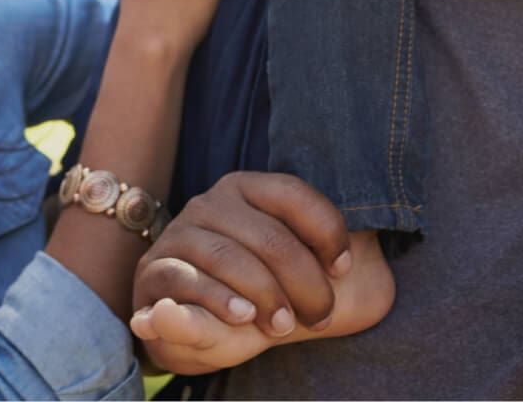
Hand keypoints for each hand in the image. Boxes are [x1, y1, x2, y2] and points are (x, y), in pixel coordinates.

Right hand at [132, 171, 350, 373]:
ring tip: (282, 325)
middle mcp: (212, 202)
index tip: (345, 270)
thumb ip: (339, 260)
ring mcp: (181, 233)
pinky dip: (218, 300)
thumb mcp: (309, 276)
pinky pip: (188, 279)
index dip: (328, 232)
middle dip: (304, 282)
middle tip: (319, 317)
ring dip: (264, 295)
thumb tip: (368, 249)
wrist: (204, 332)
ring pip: (227, 256)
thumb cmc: (267, 295)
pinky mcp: (155, 269)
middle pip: (269, 235)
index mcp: (250, 189)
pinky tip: (242, 317)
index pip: (294, 195)